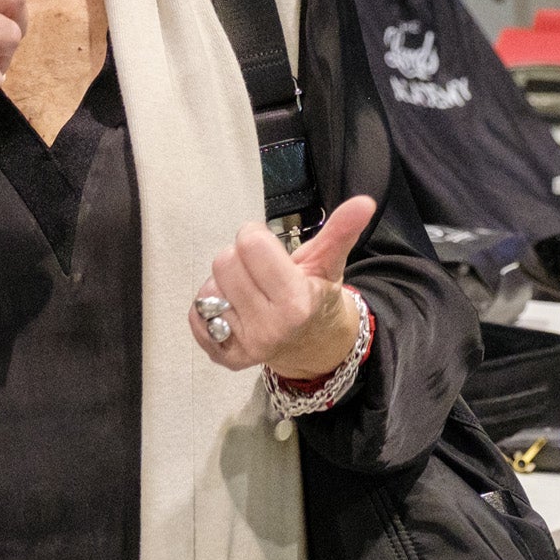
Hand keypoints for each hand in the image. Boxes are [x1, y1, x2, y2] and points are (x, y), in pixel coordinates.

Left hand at [187, 194, 375, 374]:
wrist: (313, 344)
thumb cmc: (316, 296)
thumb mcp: (329, 262)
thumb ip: (341, 230)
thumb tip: (364, 202)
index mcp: (296, 301)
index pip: (250, 243)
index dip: (256, 237)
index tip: (270, 250)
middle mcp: (269, 328)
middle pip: (224, 262)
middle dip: (240, 258)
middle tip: (260, 271)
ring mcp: (245, 346)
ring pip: (208, 288)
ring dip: (226, 283)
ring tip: (250, 291)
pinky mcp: (224, 357)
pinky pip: (195, 315)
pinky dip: (209, 307)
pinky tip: (234, 308)